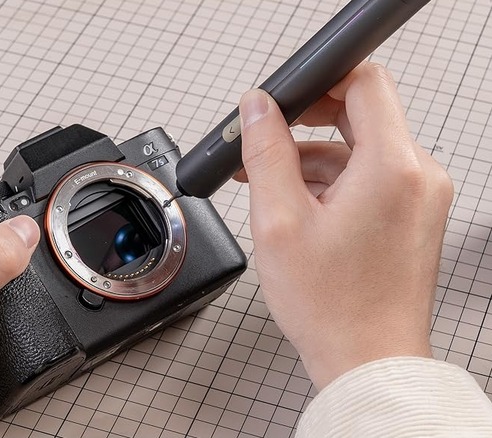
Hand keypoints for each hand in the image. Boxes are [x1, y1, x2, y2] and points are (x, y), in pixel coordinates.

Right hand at [234, 62, 453, 389]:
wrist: (368, 359)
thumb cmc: (332, 306)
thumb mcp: (278, 221)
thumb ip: (266, 152)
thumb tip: (258, 108)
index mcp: (391, 168)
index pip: (365, 82)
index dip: (320, 80)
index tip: (286, 98)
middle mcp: (418, 176)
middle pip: (362, 114)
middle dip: (307, 123)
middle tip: (266, 143)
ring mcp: (420, 197)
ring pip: (363, 149)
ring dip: (315, 158)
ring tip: (270, 187)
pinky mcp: (413, 215)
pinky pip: (372, 177)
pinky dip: (335, 182)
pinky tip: (298, 206)